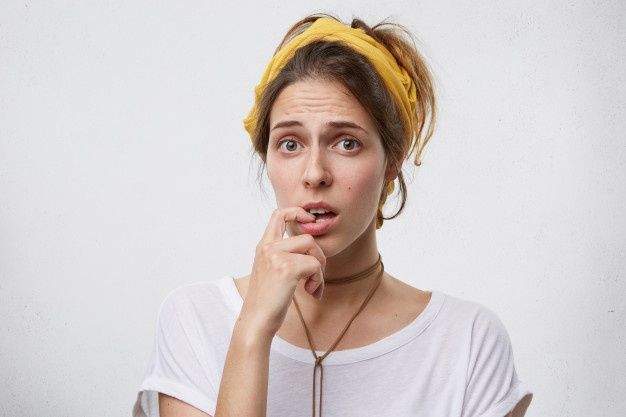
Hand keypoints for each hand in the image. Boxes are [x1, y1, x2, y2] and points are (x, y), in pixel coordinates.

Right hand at [238, 207, 326, 337]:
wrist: (256, 321)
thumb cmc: (266, 302)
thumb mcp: (271, 272)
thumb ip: (284, 257)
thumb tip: (312, 251)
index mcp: (263, 246)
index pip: (278, 214)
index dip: (297, 212)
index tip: (310, 220)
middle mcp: (268, 247)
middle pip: (307, 237)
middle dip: (318, 256)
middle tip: (315, 276)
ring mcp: (276, 256)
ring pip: (313, 249)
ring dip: (319, 270)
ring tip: (312, 286)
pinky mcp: (286, 268)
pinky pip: (315, 266)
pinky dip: (318, 280)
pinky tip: (311, 292)